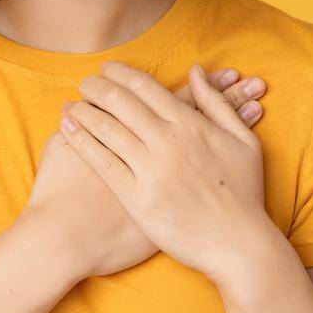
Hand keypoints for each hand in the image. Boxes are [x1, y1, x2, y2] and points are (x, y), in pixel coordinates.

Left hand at [59, 62, 276, 284]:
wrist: (238, 243)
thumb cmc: (244, 193)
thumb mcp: (243, 140)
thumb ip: (216, 103)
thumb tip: (196, 71)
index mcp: (192, 124)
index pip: (147, 87)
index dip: (122, 74)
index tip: (108, 69)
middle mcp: (168, 141)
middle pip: (122, 102)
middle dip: (98, 87)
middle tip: (86, 83)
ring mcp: (150, 169)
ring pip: (107, 128)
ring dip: (85, 110)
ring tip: (72, 104)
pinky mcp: (136, 197)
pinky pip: (102, 162)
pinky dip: (81, 141)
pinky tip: (68, 130)